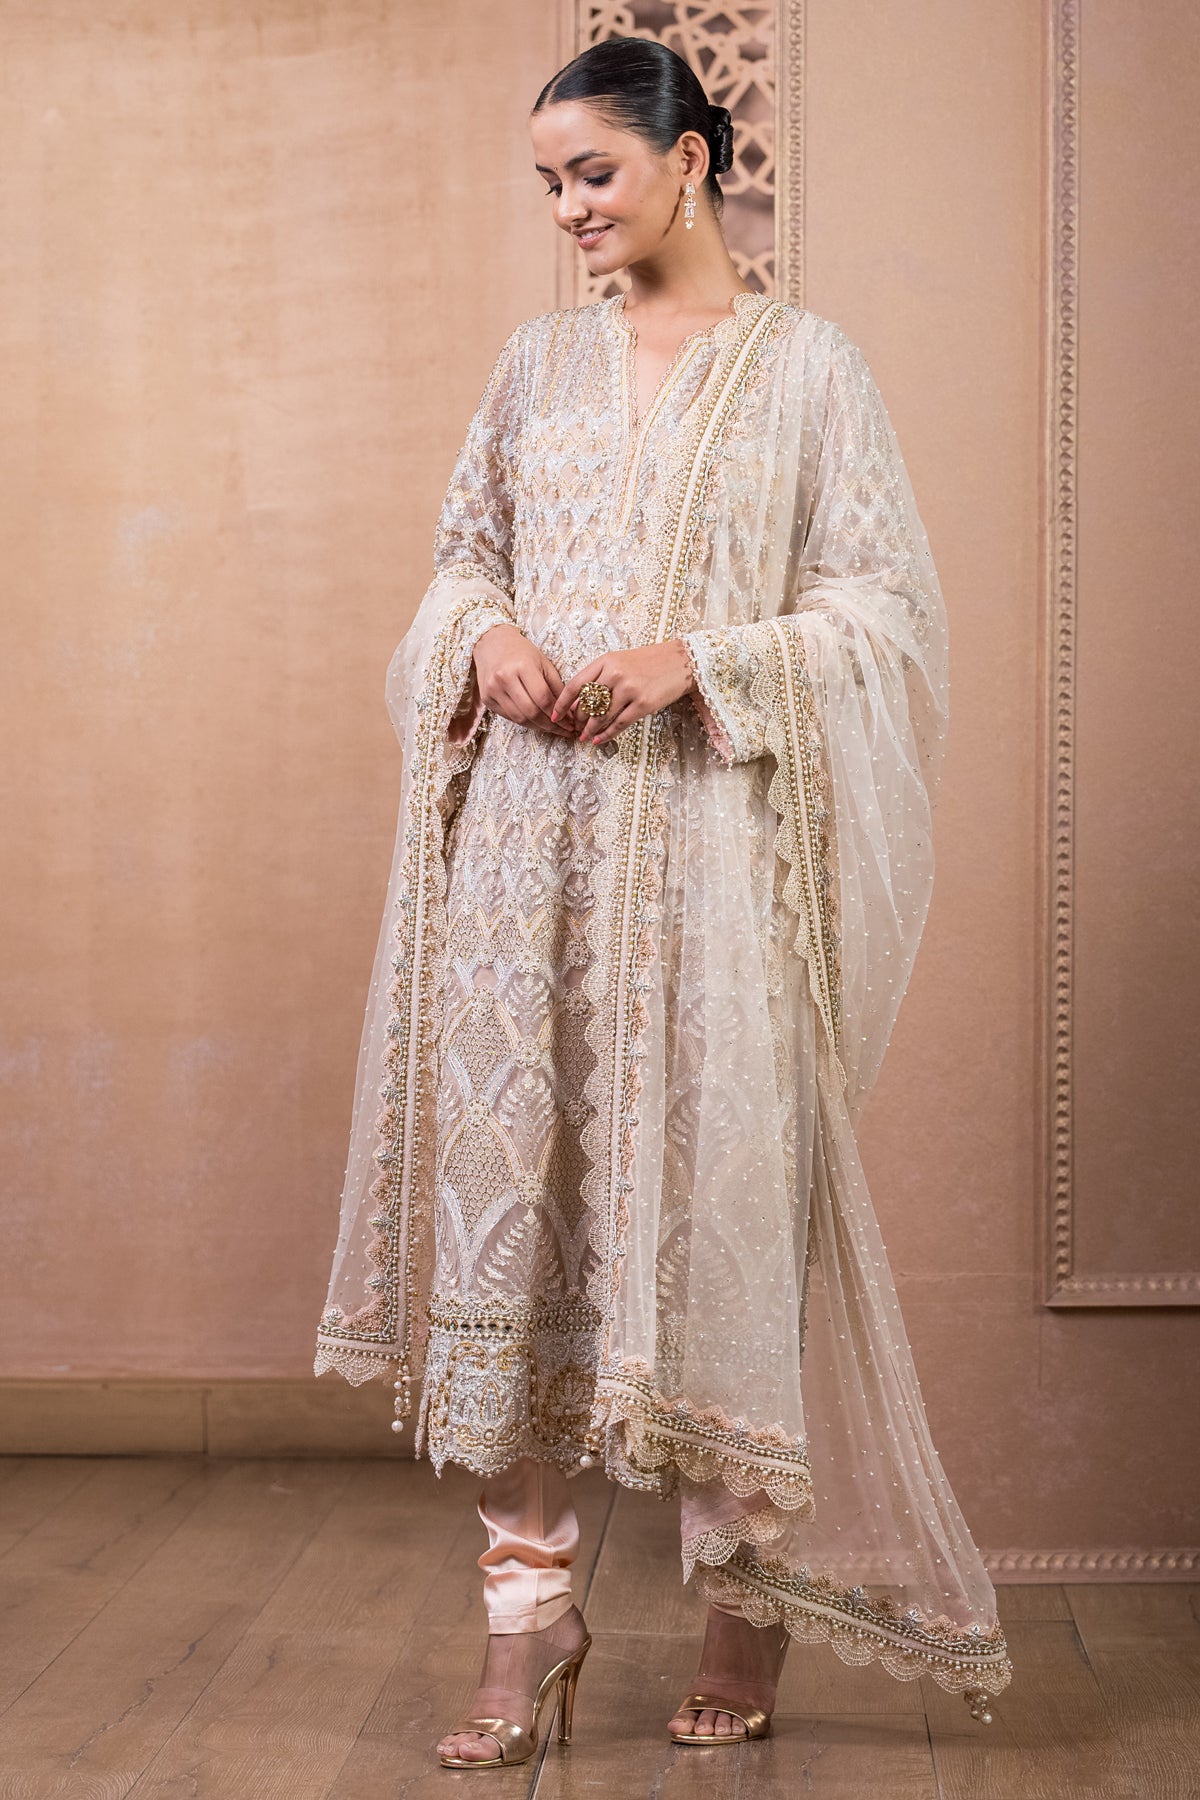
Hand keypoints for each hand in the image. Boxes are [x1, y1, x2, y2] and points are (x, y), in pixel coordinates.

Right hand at [472, 623, 572, 736]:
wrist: (491, 643)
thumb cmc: (521, 651)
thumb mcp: (543, 663)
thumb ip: (556, 687)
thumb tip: (569, 712)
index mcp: (522, 666)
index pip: (543, 698)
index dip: (558, 714)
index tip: (570, 723)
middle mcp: (504, 678)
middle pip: (531, 711)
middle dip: (550, 725)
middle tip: (564, 731)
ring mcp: (493, 690)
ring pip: (519, 718)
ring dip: (538, 727)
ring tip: (552, 729)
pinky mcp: (486, 698)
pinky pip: (509, 717)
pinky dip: (524, 722)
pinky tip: (536, 723)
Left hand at [552, 641, 695, 745]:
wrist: (680, 661)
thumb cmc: (647, 662)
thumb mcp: (619, 662)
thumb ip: (599, 678)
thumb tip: (578, 703)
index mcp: (605, 661)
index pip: (575, 685)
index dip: (562, 703)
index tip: (554, 715)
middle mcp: (615, 674)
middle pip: (587, 704)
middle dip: (577, 720)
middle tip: (573, 730)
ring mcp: (630, 689)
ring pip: (601, 716)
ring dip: (590, 730)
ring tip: (584, 738)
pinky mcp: (644, 704)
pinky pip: (620, 724)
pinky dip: (607, 734)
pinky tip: (599, 740)